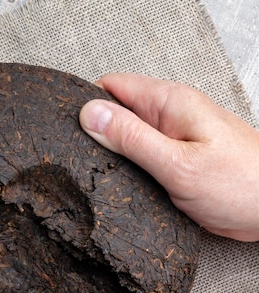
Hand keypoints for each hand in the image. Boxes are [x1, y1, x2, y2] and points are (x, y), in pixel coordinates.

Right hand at [80, 73, 258, 240]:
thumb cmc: (239, 184)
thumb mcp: (176, 163)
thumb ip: (132, 139)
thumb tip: (90, 114)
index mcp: (169, 104)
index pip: (113, 88)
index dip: (88, 105)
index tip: (68, 132)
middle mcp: (170, 118)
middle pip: (118, 116)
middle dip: (97, 136)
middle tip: (79, 164)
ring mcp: (173, 142)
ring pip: (129, 143)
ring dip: (113, 159)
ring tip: (96, 180)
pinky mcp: (177, 166)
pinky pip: (143, 163)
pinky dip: (130, 174)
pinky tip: (120, 190)